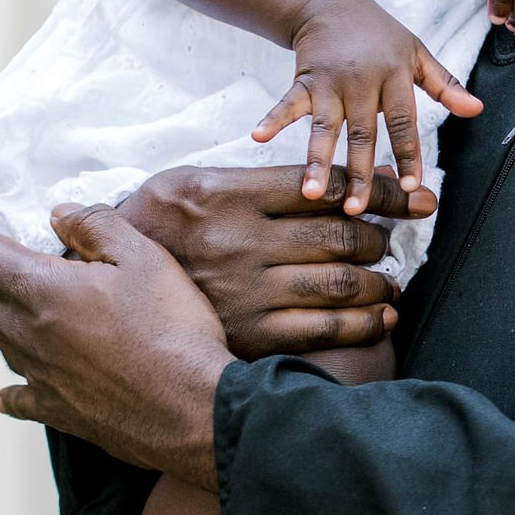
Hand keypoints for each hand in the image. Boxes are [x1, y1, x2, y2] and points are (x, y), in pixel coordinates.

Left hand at [0, 207, 231, 488]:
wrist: (192, 410)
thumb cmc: (171, 328)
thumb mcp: (143, 256)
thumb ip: (97, 226)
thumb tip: (59, 212)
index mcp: (44, 288)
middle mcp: (30, 332)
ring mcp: (43, 376)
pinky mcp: (63, 411)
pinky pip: (23, 398)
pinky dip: (9, 392)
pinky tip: (2, 395)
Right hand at [120, 165, 405, 359]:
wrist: (100, 286)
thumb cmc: (157, 227)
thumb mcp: (192, 183)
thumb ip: (257, 180)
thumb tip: (336, 182)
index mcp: (227, 193)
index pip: (325, 187)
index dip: (382, 192)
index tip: (415, 198)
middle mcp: (238, 240)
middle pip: (341, 234)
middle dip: (381, 238)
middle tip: (389, 241)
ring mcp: (244, 290)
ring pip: (340, 282)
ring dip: (379, 282)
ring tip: (388, 282)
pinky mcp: (247, 333)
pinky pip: (323, 331)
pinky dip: (363, 324)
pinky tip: (380, 317)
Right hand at [251, 0, 477, 215]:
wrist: (331, 2)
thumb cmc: (379, 34)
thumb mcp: (417, 53)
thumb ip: (445, 84)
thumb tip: (477, 110)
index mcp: (395, 77)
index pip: (403, 122)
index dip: (406, 153)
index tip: (408, 187)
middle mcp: (363, 81)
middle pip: (362, 133)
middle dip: (358, 172)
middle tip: (355, 208)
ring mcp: (330, 81)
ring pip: (325, 126)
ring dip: (317, 160)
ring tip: (311, 192)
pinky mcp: (303, 79)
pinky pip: (287, 103)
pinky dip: (273, 119)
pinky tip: (258, 137)